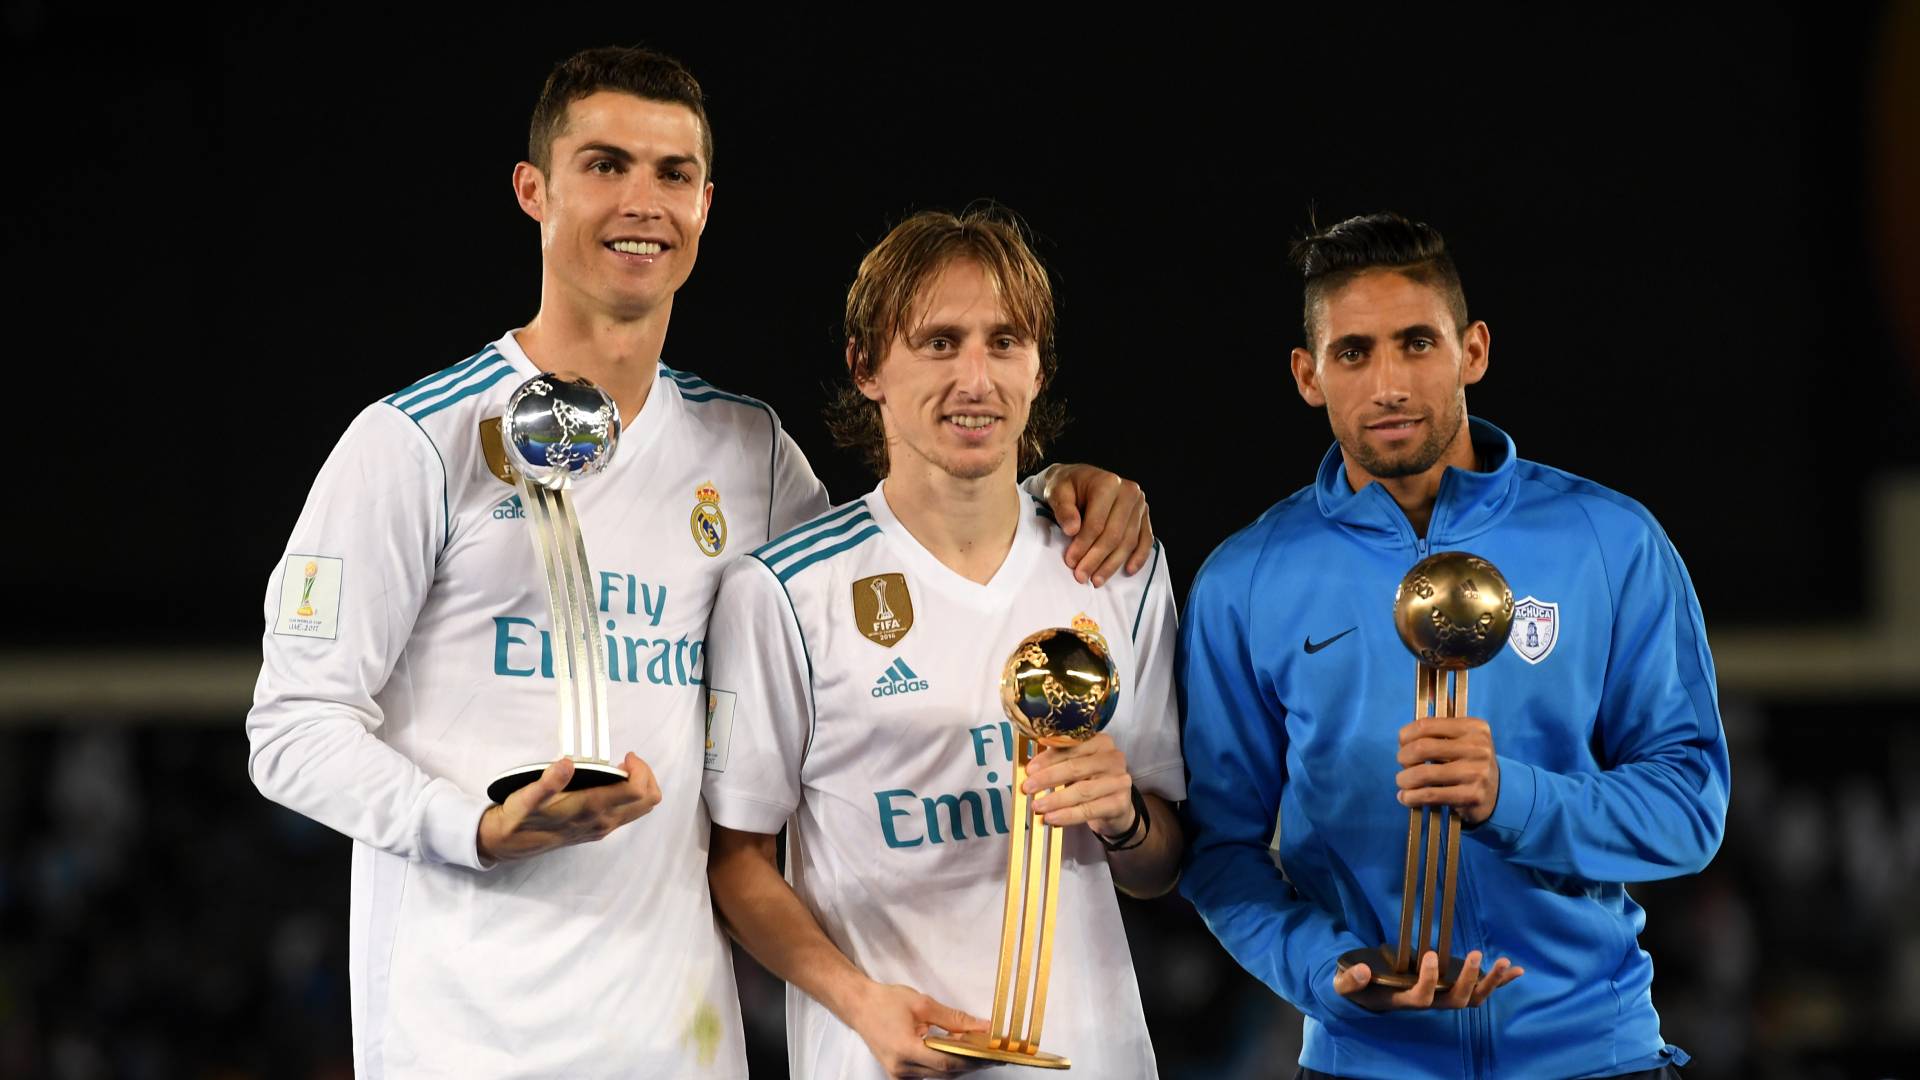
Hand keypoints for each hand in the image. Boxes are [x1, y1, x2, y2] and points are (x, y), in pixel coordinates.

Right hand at [476, 753, 661, 861]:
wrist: (509, 844)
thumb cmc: (520, 818)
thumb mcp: (526, 798)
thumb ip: (547, 783)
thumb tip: (566, 764)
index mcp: (590, 809)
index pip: (637, 791)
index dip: (640, 769)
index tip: (626, 756)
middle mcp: (602, 821)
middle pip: (648, 801)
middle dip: (646, 776)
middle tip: (627, 761)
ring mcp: (602, 827)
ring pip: (641, 808)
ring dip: (639, 785)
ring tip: (619, 770)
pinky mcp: (598, 829)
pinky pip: (629, 813)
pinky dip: (630, 795)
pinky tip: (610, 783)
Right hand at [846, 981, 987, 1077]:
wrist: (859, 1006)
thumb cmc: (886, 1001)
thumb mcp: (923, 1004)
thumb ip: (954, 1019)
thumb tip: (982, 1027)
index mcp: (906, 1050)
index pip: (947, 1061)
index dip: (972, 1059)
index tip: (992, 1053)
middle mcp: (901, 1068)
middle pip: (945, 1072)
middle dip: (970, 1062)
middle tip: (992, 1052)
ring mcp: (899, 1075)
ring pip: (938, 1076)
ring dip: (958, 1064)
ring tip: (978, 1051)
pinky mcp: (898, 1075)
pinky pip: (928, 1074)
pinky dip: (943, 1064)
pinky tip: (955, 1052)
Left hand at [1025, 734, 1133, 835]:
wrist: (1117, 807)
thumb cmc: (1091, 781)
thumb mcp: (1078, 766)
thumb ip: (1059, 762)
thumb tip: (1030, 769)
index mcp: (1100, 742)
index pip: (1071, 747)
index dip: (1048, 758)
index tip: (1029, 769)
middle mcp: (1113, 758)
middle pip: (1075, 767)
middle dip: (1048, 778)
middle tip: (1027, 787)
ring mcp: (1119, 780)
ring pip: (1081, 790)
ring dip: (1055, 799)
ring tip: (1037, 806)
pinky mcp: (1120, 802)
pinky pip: (1089, 810)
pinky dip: (1068, 815)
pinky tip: (1052, 818)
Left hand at [1037, 463, 1151, 585]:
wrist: (1080, 479)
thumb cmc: (1067, 486)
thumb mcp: (1057, 492)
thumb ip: (1063, 509)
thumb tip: (1073, 530)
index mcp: (1107, 483)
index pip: (1097, 522)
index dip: (1083, 545)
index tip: (1071, 562)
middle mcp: (1128, 492)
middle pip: (1114, 534)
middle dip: (1096, 559)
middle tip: (1082, 576)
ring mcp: (1139, 505)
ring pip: (1129, 541)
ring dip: (1113, 564)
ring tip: (1097, 580)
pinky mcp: (1144, 516)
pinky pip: (1145, 540)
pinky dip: (1138, 557)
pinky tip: (1128, 570)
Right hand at [1334, 949, 1522, 1011]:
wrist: (1370, 996)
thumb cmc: (1359, 989)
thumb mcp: (1346, 984)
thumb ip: (1351, 980)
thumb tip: (1362, 970)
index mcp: (1405, 1000)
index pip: (1422, 997)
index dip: (1428, 979)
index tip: (1428, 955)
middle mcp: (1430, 1002)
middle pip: (1457, 1001)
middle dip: (1470, 980)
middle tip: (1476, 955)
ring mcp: (1443, 997)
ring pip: (1473, 998)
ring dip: (1491, 982)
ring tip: (1505, 963)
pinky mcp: (1451, 988)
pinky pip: (1480, 989)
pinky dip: (1499, 981)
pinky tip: (1516, 970)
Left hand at [1396, 716, 1499, 824]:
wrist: (1498, 791)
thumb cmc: (1470, 759)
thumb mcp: (1465, 735)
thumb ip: (1445, 716)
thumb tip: (1427, 690)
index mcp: (1473, 727)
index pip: (1426, 725)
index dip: (1405, 735)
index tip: (1401, 743)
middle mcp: (1477, 748)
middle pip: (1422, 748)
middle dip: (1403, 757)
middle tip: (1402, 763)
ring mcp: (1476, 773)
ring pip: (1423, 774)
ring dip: (1404, 779)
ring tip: (1402, 782)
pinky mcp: (1471, 796)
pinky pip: (1430, 795)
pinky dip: (1411, 797)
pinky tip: (1406, 797)